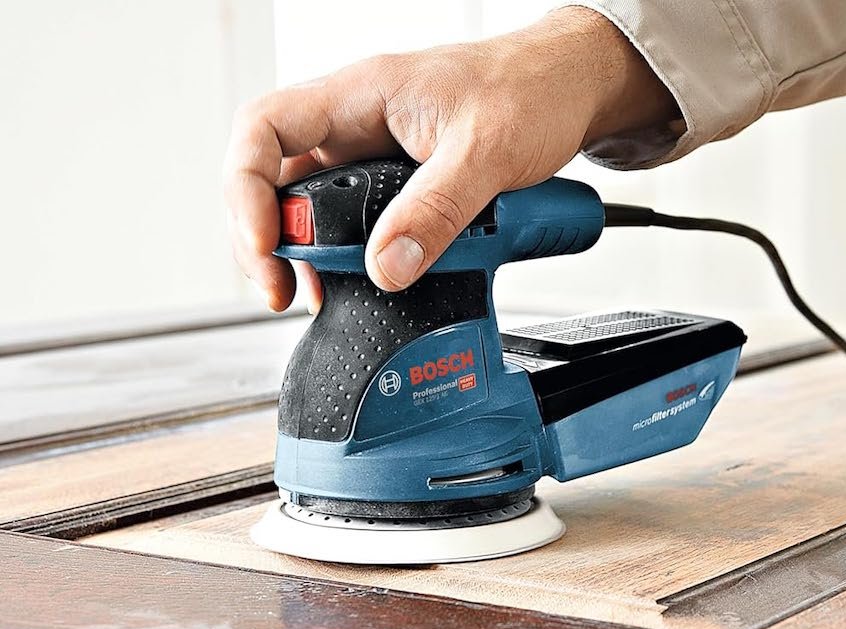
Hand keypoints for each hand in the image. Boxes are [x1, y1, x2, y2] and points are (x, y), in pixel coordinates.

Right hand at [223, 7, 675, 310]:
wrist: (574, 87)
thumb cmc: (533, 90)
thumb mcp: (487, 154)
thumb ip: (437, 211)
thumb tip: (387, 268)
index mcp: (360, 94)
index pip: (263, 131)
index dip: (246, 193)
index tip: (267, 251)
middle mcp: (356, 122)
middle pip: (275, 178)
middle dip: (271, 241)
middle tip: (286, 293)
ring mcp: (375, 152)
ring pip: (314, 205)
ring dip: (310, 256)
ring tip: (321, 299)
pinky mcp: (401, 180)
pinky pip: (358, 220)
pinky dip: (354, 256)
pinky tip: (365, 284)